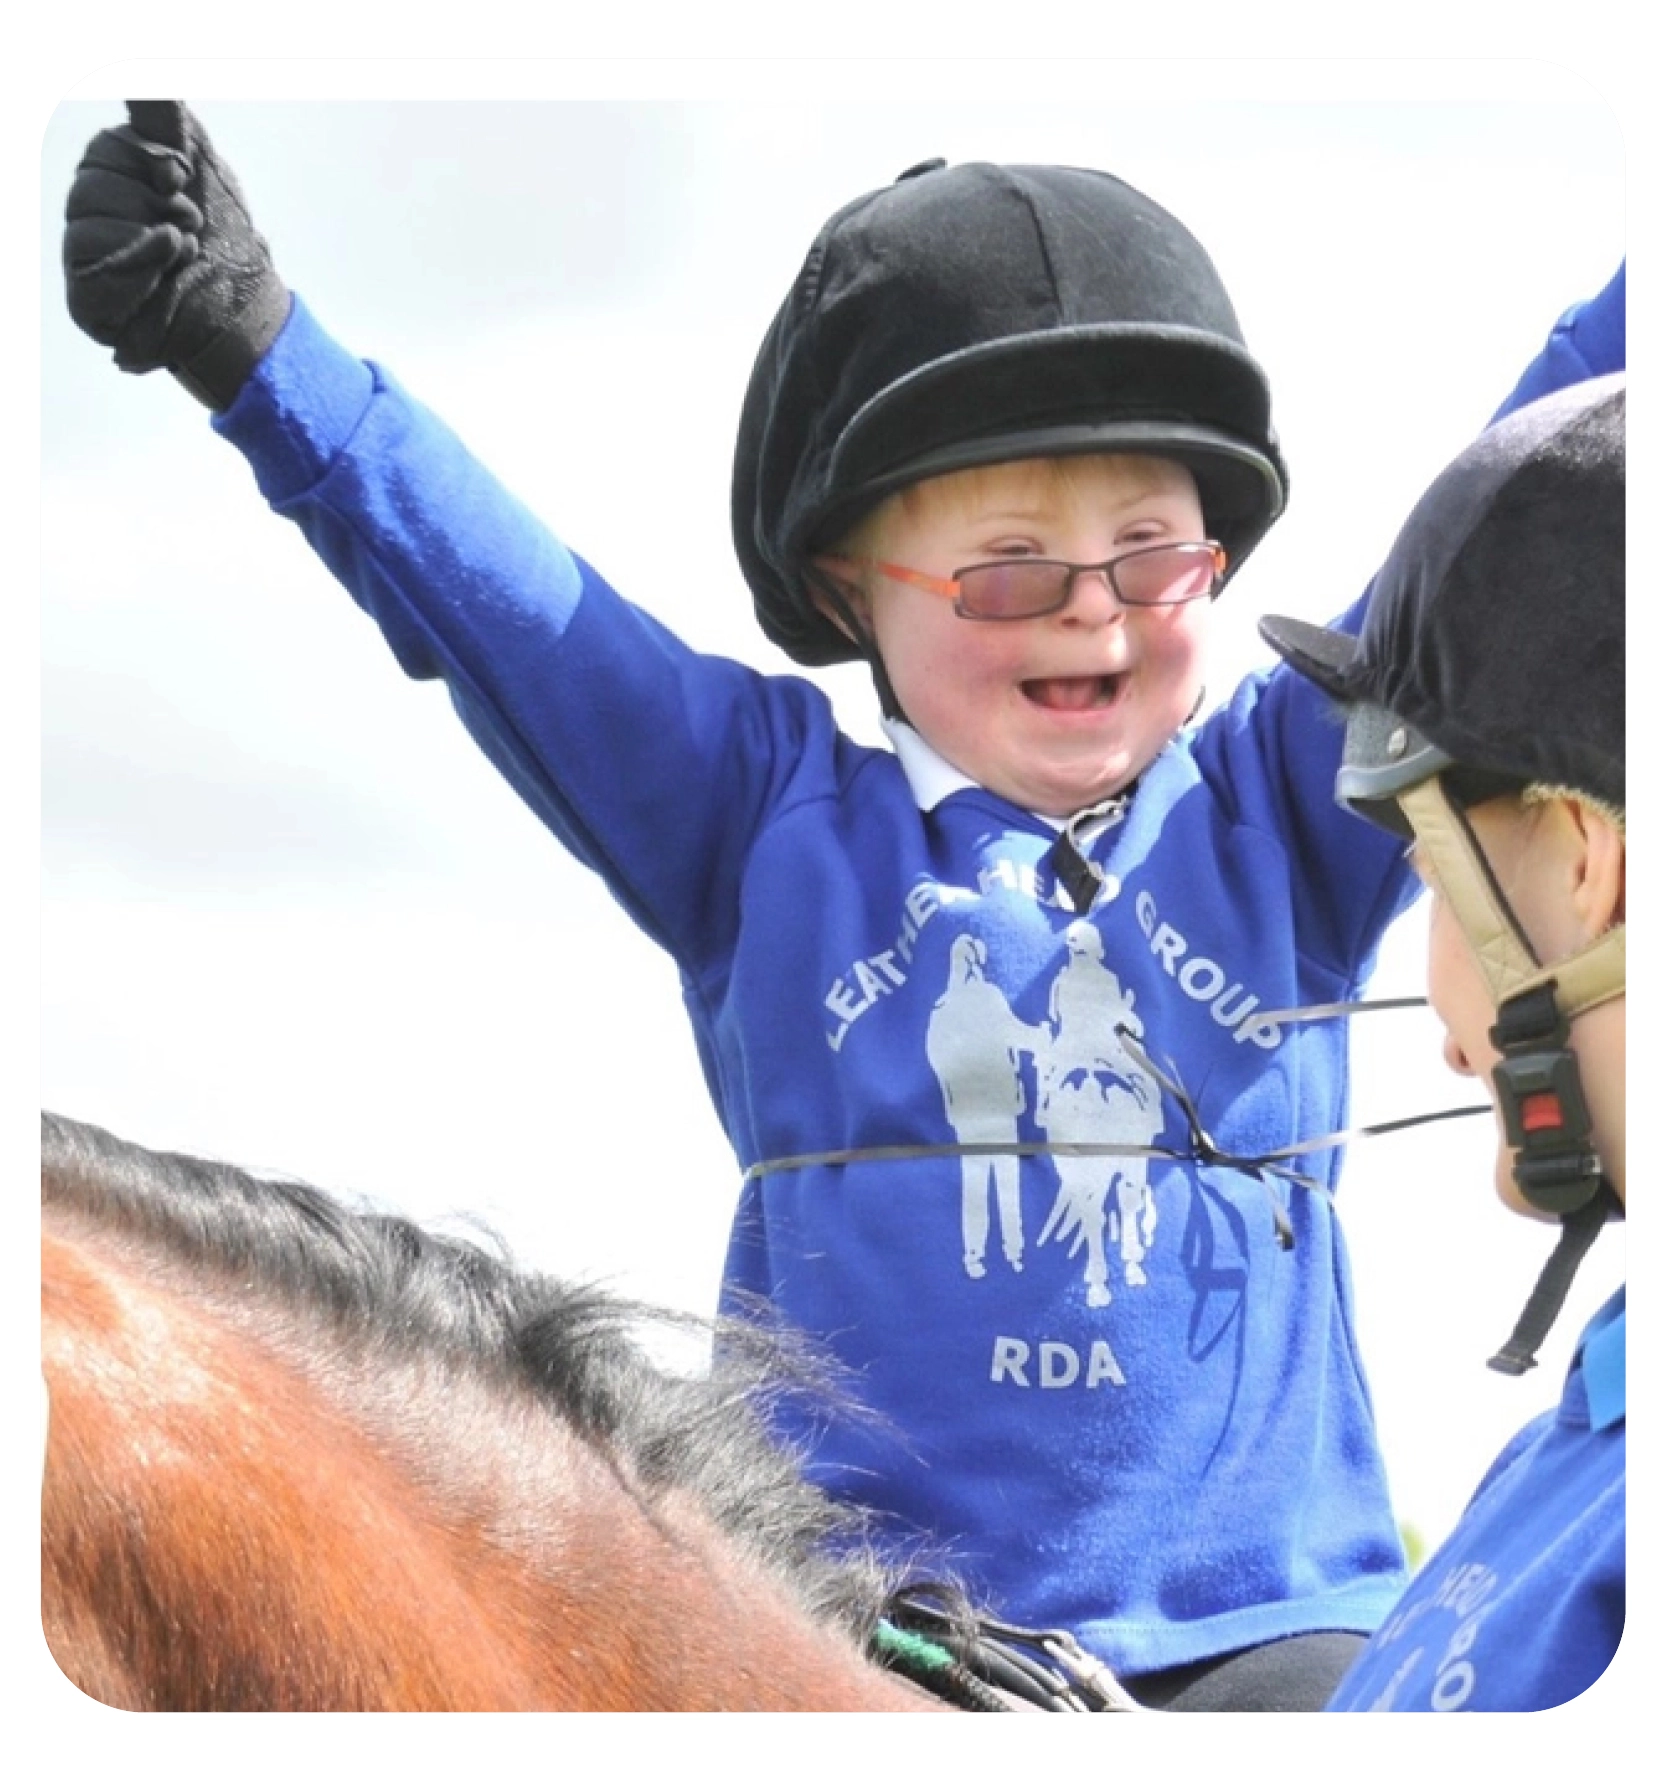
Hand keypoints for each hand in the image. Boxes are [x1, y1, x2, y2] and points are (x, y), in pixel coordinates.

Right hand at [63, 100, 290, 409]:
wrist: (248, 313)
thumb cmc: (229, 245)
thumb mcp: (202, 167)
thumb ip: (164, 119)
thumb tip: (146, 75)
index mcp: (119, 183)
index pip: (106, 148)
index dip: (147, 160)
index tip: (180, 181)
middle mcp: (97, 219)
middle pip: (91, 181)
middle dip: (151, 201)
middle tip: (188, 226)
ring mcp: (89, 262)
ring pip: (86, 223)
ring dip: (151, 238)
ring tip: (179, 256)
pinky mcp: (89, 303)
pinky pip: (91, 269)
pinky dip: (138, 271)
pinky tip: (162, 282)